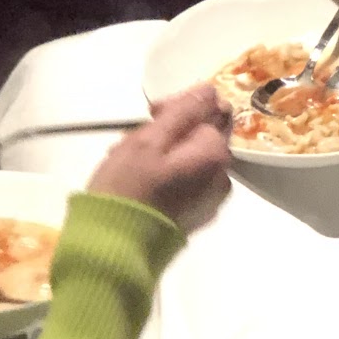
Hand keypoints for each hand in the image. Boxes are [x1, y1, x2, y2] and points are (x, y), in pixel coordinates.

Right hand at [88, 86, 232, 232]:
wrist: (115, 248)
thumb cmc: (128, 189)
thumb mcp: (149, 141)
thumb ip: (183, 112)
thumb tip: (209, 90)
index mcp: (215, 154)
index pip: (210, 108)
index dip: (180, 105)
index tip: (151, 114)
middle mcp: (222, 176)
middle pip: (202, 134)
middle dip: (167, 130)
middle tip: (132, 140)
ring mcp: (210, 199)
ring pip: (190, 157)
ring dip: (162, 151)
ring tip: (129, 162)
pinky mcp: (195, 214)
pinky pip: (186, 180)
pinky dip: (165, 173)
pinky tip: (139, 182)